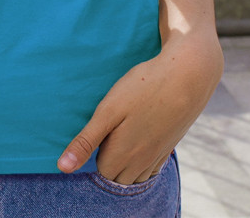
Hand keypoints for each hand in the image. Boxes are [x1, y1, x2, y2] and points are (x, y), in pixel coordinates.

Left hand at [57, 31, 222, 184]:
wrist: (187, 74)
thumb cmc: (143, 88)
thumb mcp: (108, 110)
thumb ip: (86, 140)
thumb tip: (63, 167)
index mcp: (124, 154)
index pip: (101, 170)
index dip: (95, 150)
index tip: (99, 127)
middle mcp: (142, 161)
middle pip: (118, 175)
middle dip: (110, 159)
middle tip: (110, 127)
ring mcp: (159, 154)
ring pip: (136, 174)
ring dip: (126, 161)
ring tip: (124, 131)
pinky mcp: (170, 145)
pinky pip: (153, 166)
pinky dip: (143, 158)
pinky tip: (142, 135)